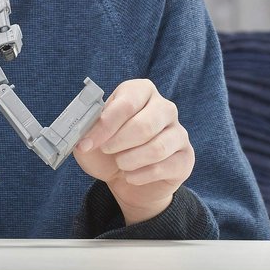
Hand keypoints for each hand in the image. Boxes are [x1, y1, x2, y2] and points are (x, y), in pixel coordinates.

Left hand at [73, 79, 194, 224]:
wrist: (126, 178)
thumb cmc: (108, 150)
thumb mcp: (91, 138)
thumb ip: (86, 132)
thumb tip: (84, 137)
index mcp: (140, 91)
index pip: (125, 104)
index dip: (104, 125)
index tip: (87, 143)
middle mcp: (164, 107)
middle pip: (143, 125)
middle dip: (118, 142)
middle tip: (106, 150)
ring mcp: (178, 132)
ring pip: (156, 148)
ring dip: (130, 160)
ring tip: (120, 164)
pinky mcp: (186, 157)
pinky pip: (165, 167)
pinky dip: (141, 175)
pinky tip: (131, 176)